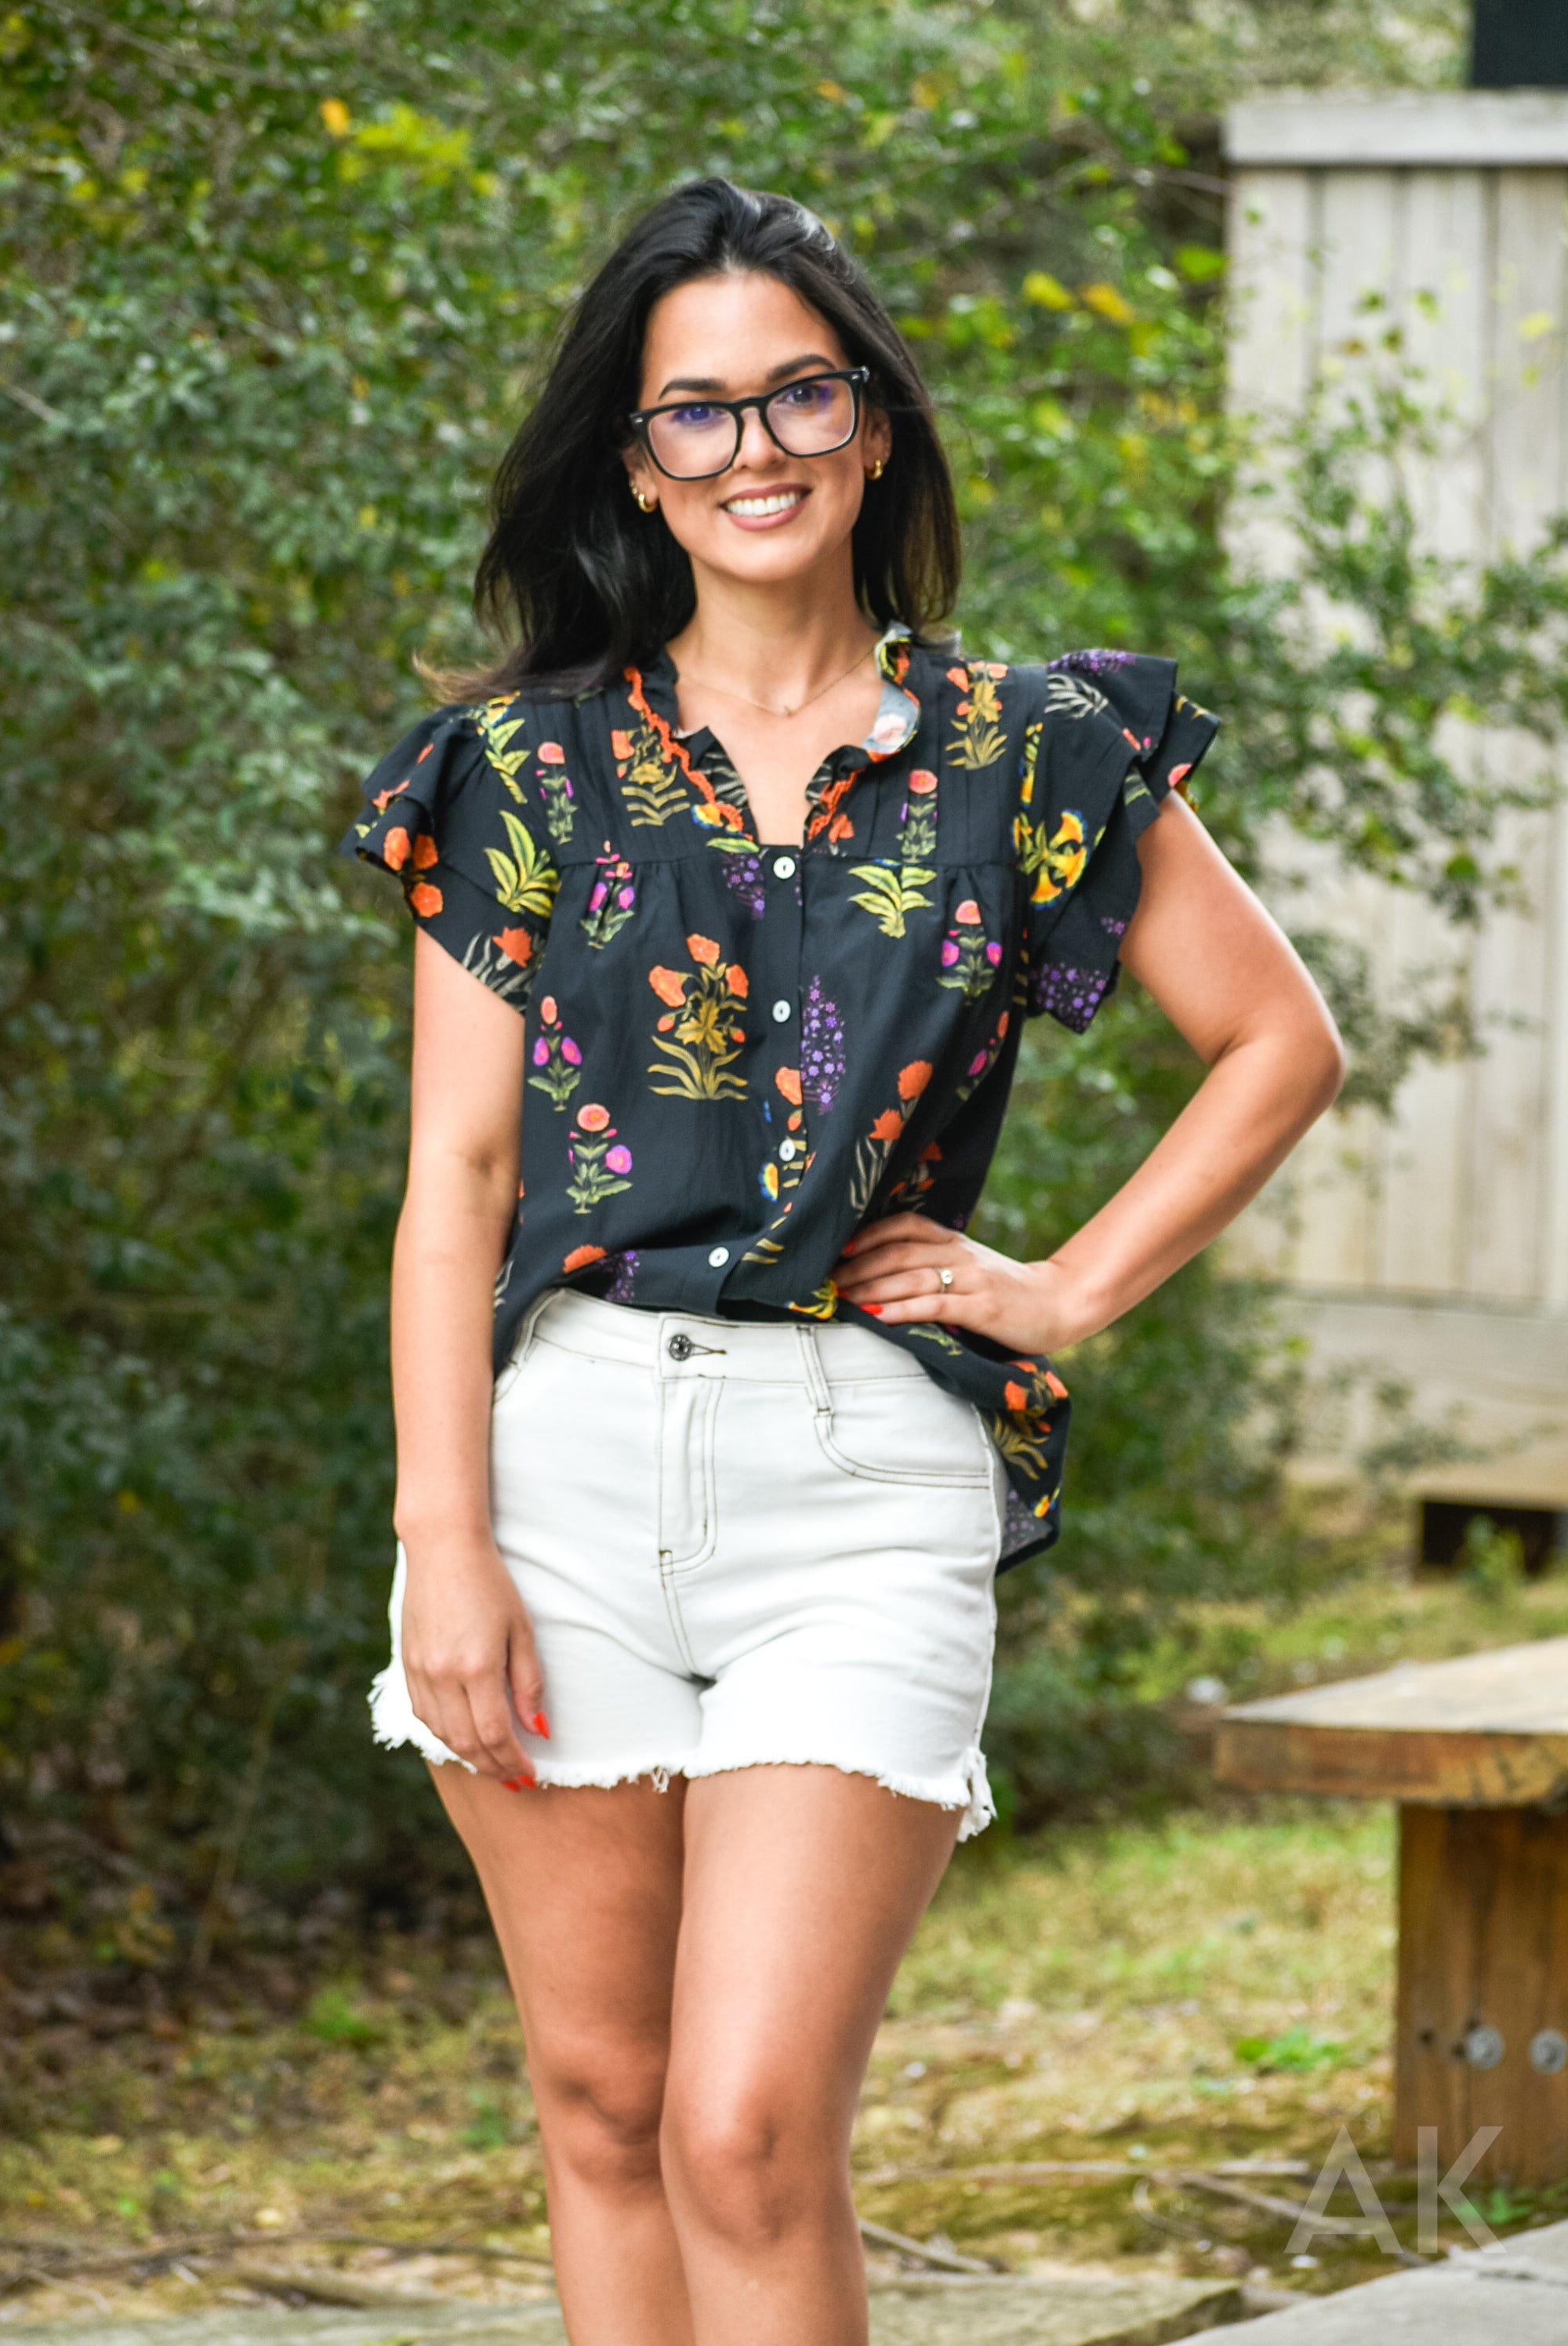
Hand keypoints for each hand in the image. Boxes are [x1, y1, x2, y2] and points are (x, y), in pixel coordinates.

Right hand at [399, 1531, 546, 1786]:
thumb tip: (538, 1730)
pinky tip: (464, 1736)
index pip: (495, 1734)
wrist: (443, 1549)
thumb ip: (529, 1684)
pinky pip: (424, 1716)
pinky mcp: (407, 1665)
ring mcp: (420, 1672)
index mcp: (476, 1666)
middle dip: (493, 1768)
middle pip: (467, 1743)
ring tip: (493, 1764)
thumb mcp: (522, 1630)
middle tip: (515, 1779)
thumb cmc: (491, 1584)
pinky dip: (445, 1734)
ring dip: (469, 1756)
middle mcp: (443, 1675)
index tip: (531, 1774)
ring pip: (442, 1734)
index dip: (514, 1761)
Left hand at [833, 1214, 1102, 1353]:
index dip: (868, 1235)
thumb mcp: (969, 1268)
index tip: (836, 1250)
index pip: (903, 1226)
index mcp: (953, 1242)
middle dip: (858, 1267)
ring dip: (871, 1288)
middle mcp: (959, 1254)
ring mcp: (971, 1279)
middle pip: (898, 1253)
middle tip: (825, 1283)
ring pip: (911, 1277)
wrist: (1058, 1304)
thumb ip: (934, 1265)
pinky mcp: (982, 1307)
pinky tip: (879, 1316)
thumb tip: (881, 1274)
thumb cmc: (1006, 1291)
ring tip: (842, 1300)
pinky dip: (904, 1309)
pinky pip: (936, 1304)